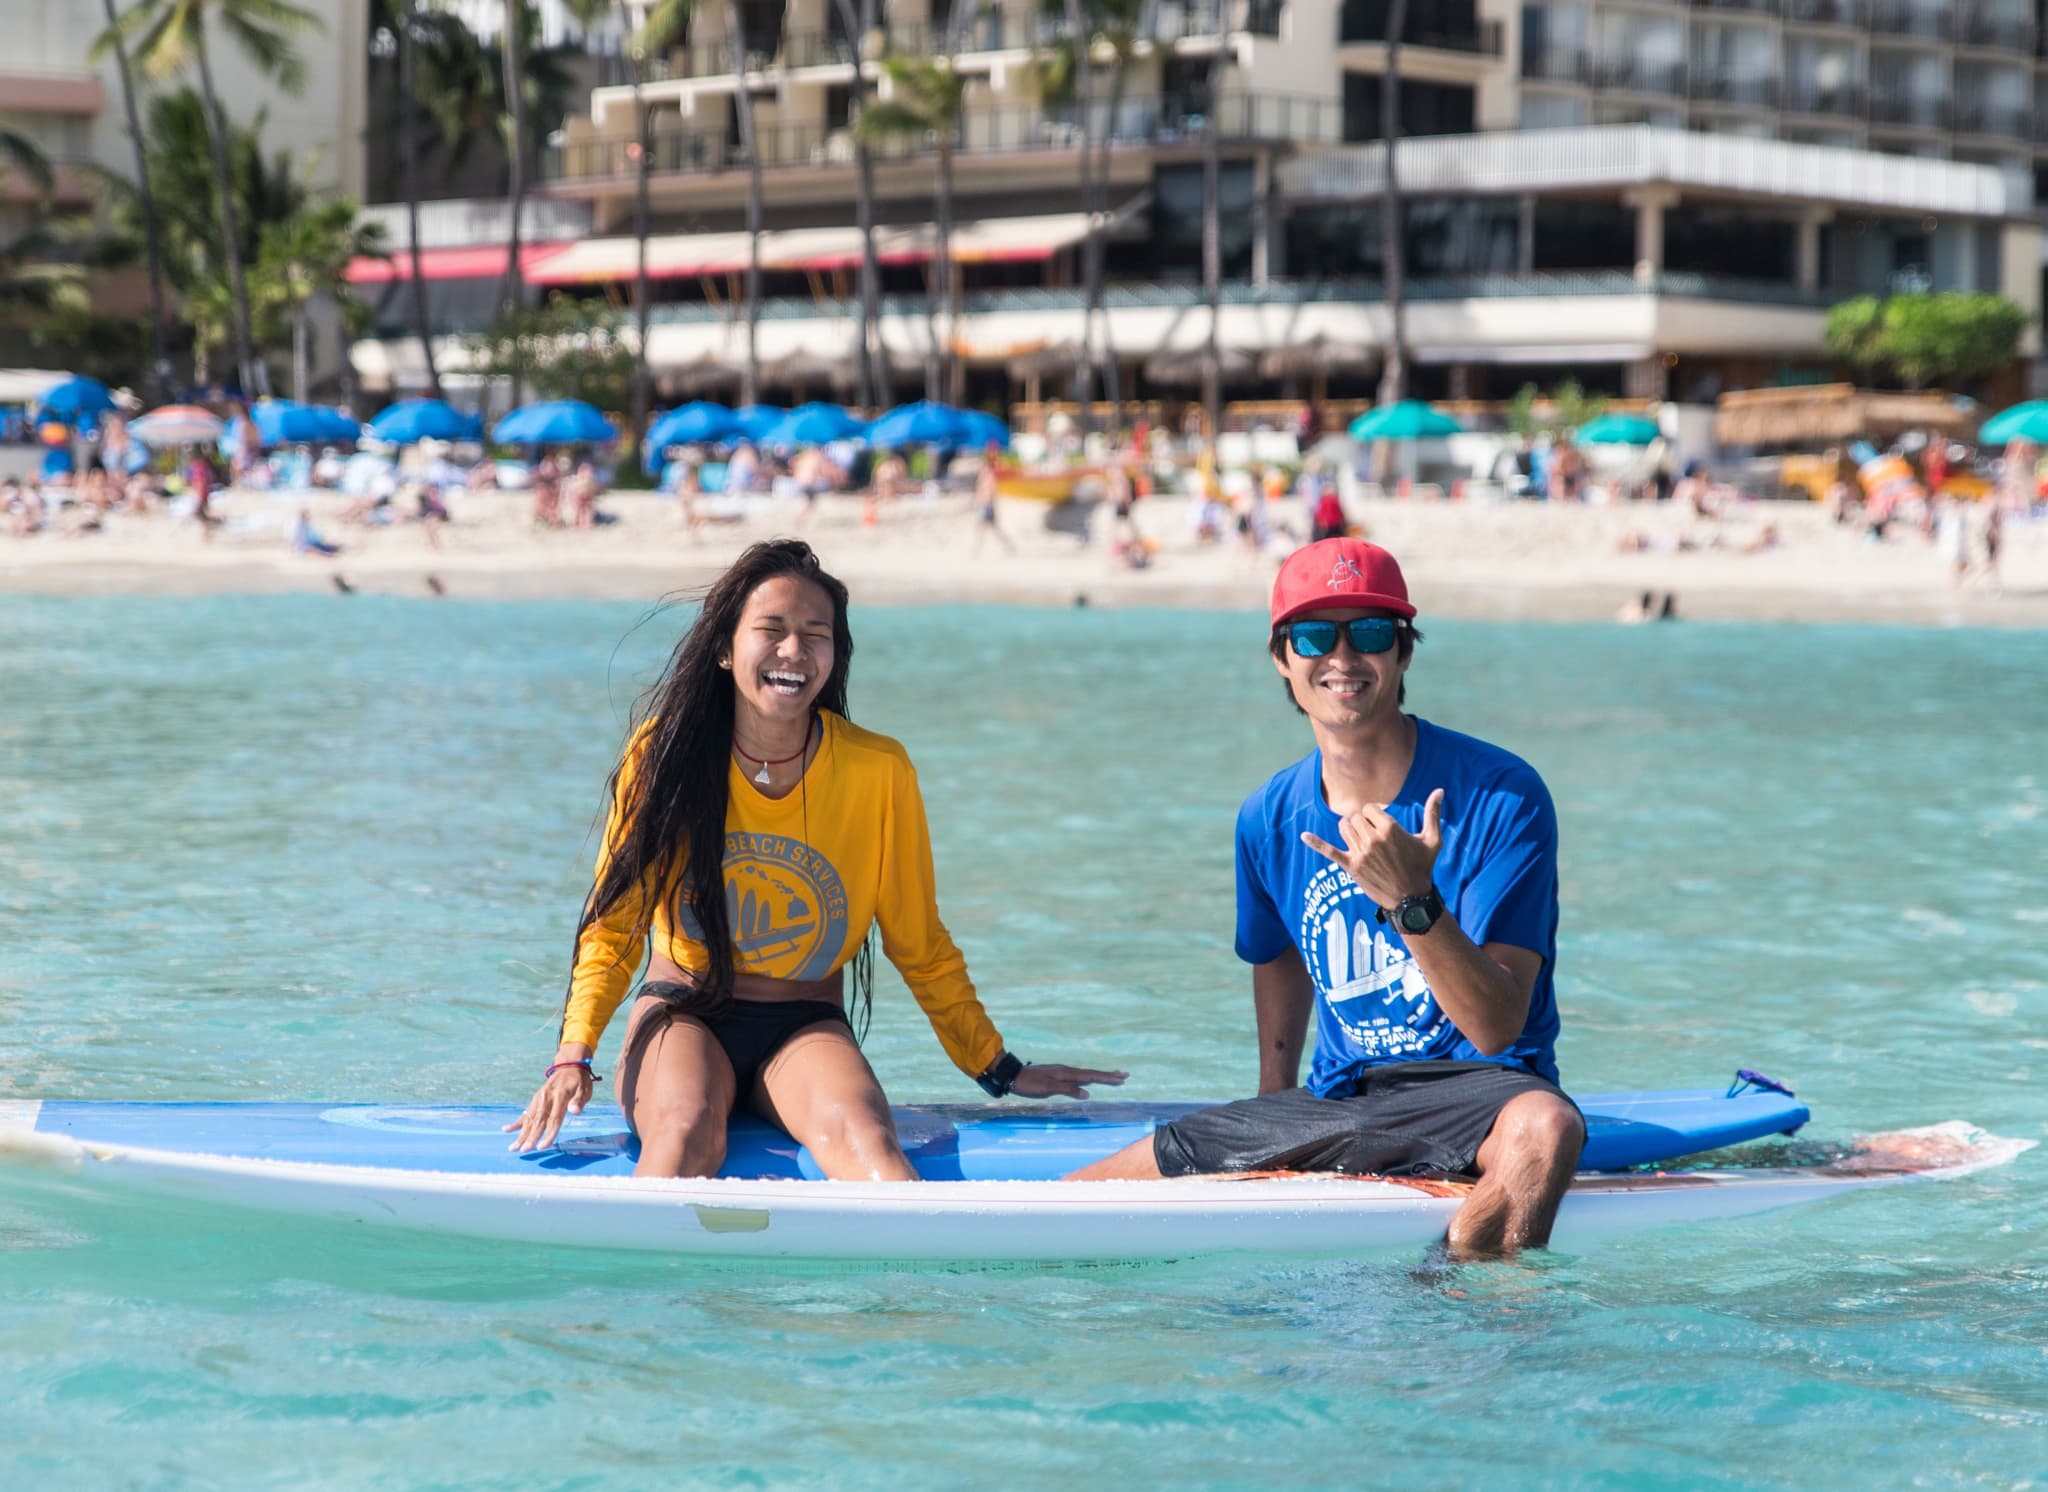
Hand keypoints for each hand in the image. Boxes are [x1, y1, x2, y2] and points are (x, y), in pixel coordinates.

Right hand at [504, 1065, 592, 1152]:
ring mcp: (539, 1098)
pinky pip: (525, 1113)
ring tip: (513, 1147)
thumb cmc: (579, 1081)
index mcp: (560, 1096)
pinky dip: (516, 1122)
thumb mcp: (585, 1089)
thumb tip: (575, 1112)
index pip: (554, 1118)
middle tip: (525, 1150)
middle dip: (531, 1137)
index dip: (549, 1134)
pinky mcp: (535, 1099)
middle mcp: (547, 1098)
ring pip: (530, 1119)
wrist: (569, 1065)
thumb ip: (579, 1101)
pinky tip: (506, 1130)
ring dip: (521, 1134)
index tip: (542, 1147)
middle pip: (539, 1121)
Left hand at [1010, 1063, 1128, 1099]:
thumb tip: (1087, 1093)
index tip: (1122, 1078)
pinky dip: (1088, 1078)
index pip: (1091, 1076)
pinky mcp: (1057, 1076)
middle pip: (1091, 1073)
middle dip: (1108, 1075)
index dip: (1107, 1078)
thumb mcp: (1048, 1089)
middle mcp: (1066, 1071)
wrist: (1012, 1076)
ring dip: (1099, 1076)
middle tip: (1124, 1075)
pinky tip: (1088, 1081)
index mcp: (1066, 1073)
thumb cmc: (1029, 1085)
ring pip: (1085, 1075)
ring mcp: (1061, 1072)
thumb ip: (1067, 1090)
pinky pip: (1077, 1077)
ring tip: (1112, 1077)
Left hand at [1300, 788, 1444, 912]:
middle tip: (1372, 834)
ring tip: (1359, 836)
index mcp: (1390, 829)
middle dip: (1362, 822)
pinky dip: (1316, 843)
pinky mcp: (1351, 866)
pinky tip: (1303, 836)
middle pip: (1355, 817)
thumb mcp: (1432, 840)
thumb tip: (1440, 791)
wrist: (1411, 899)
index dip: (1373, 814)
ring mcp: (1360, 853)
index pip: (1369, 808)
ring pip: (1343, 828)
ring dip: (1348, 829)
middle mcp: (1373, 839)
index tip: (1381, 823)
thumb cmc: (1423, 867)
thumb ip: (1433, 813)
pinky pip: (1329, 851)